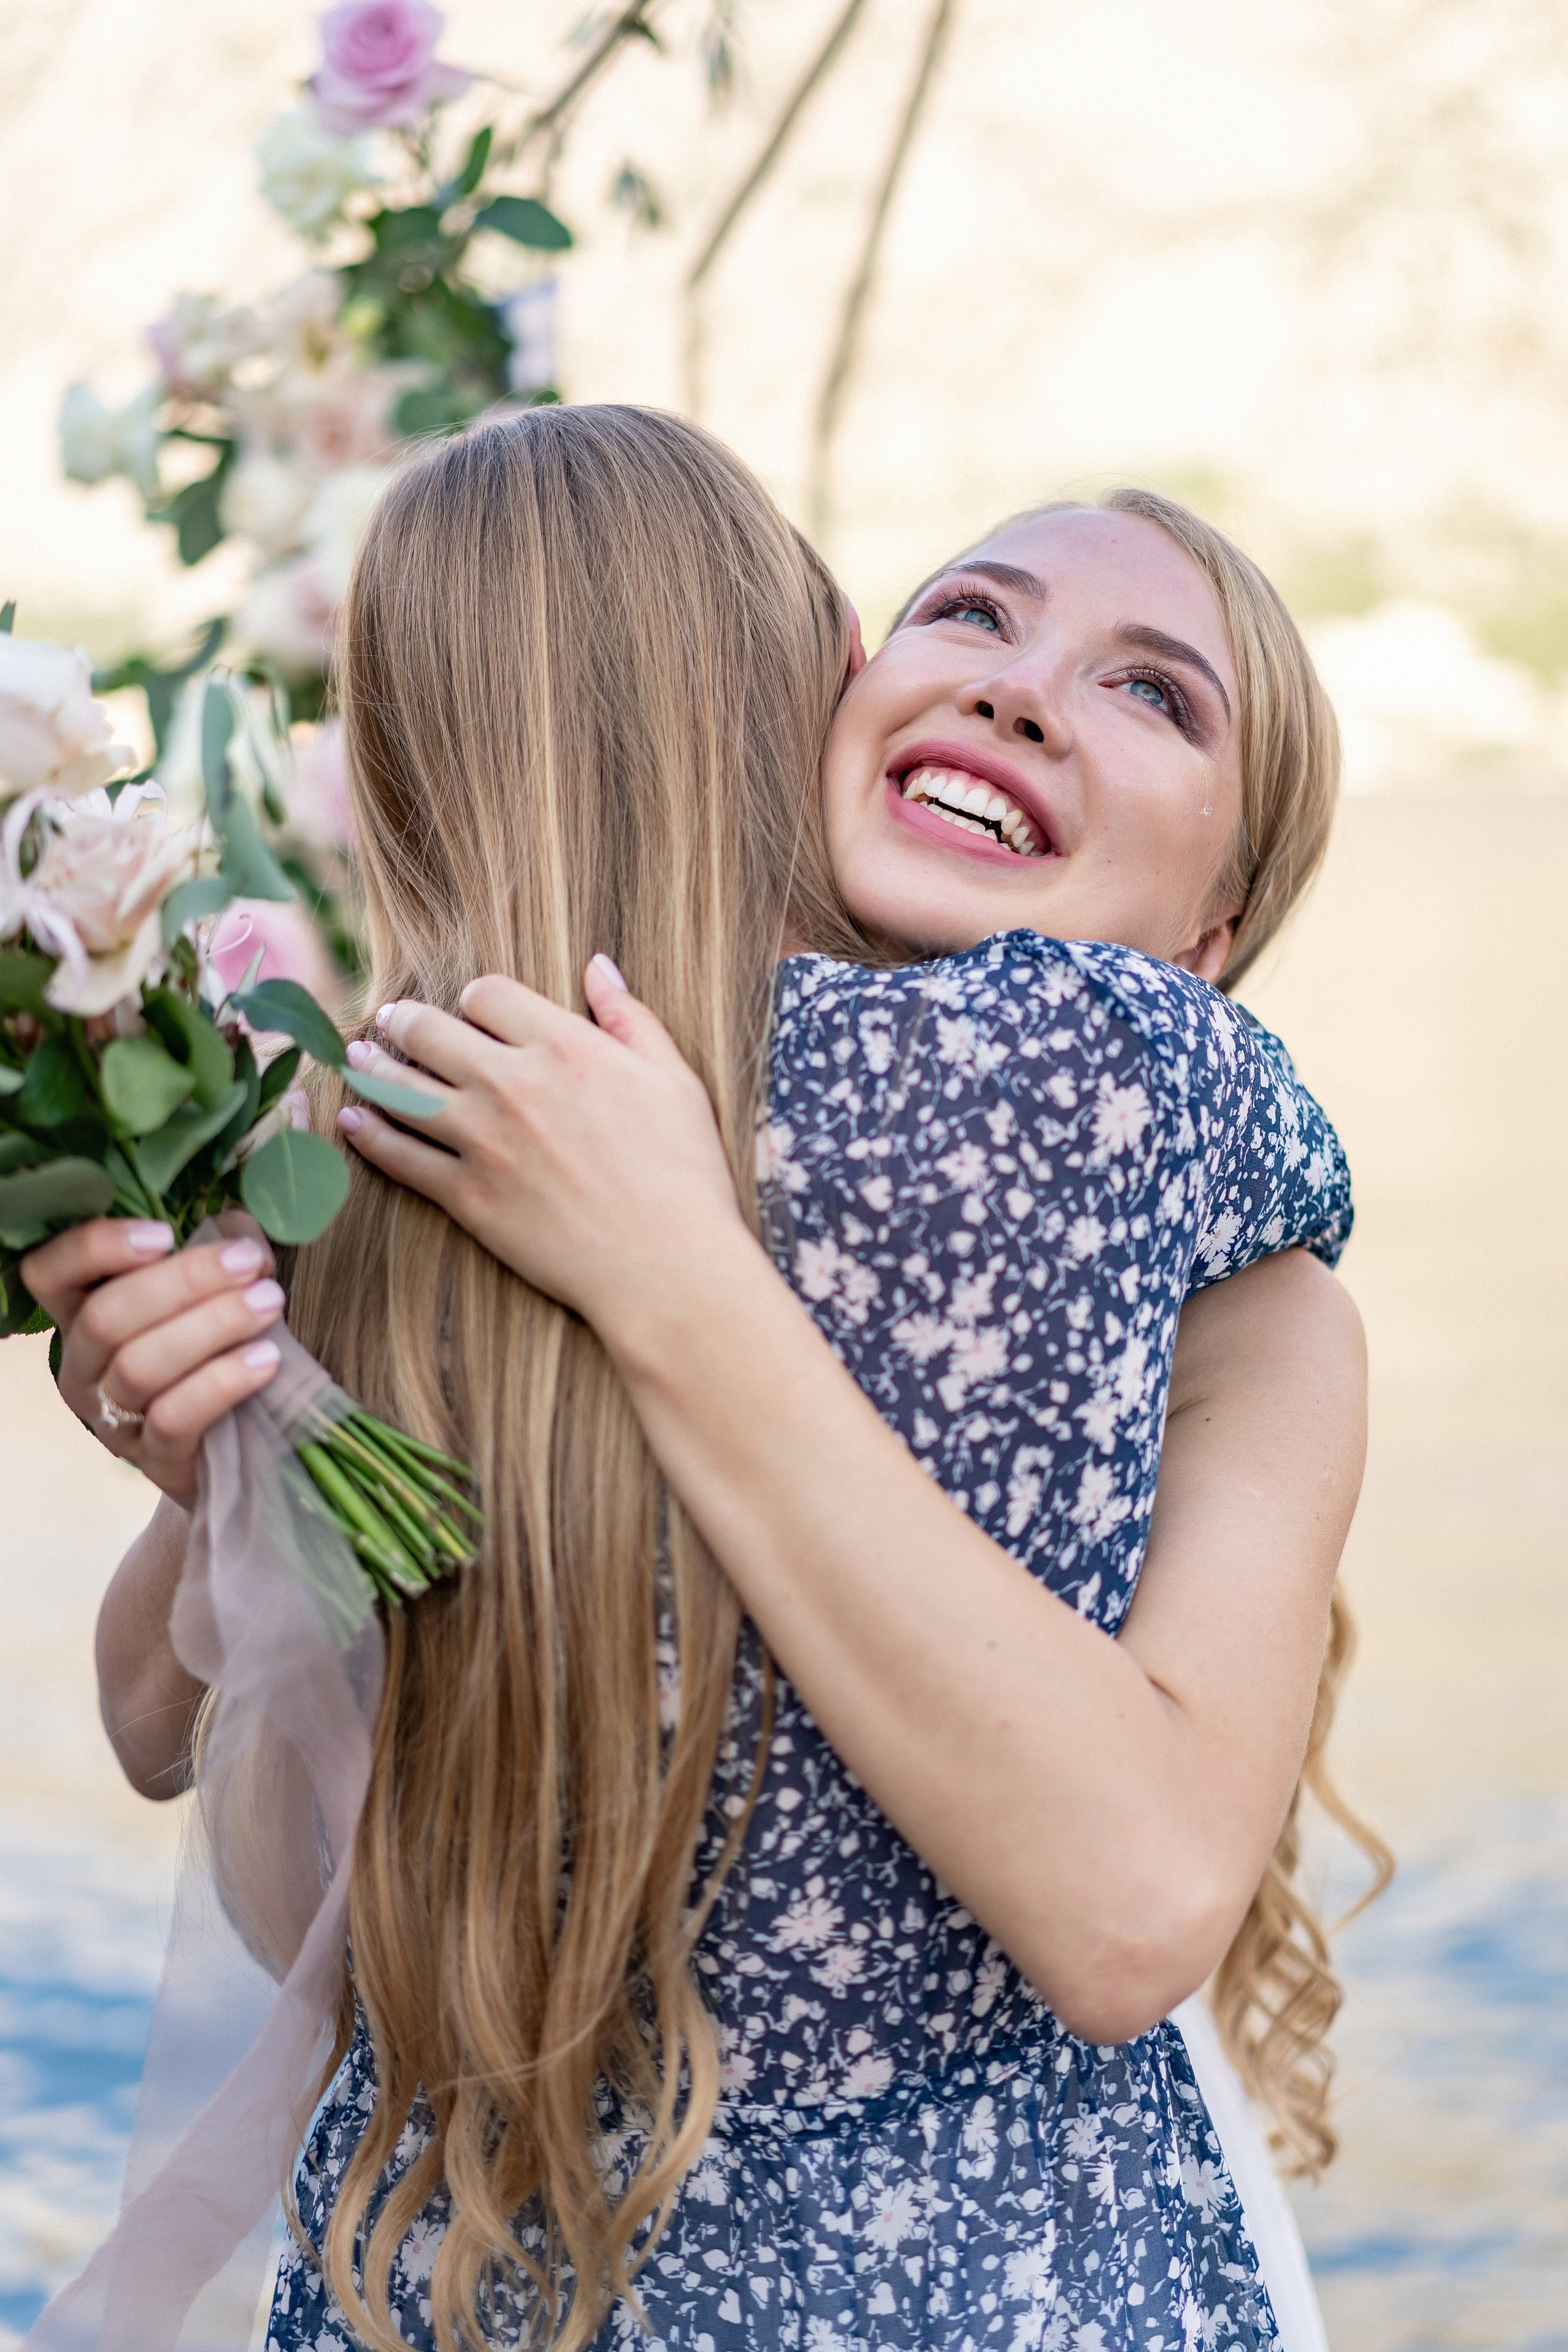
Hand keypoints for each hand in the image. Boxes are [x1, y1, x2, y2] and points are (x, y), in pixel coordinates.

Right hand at [21, 1212, 285, 1508]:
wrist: (243, 1437)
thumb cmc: (220, 1344)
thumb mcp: (212, 1289)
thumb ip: (216, 1247)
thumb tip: (236, 1227)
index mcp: (80, 1311)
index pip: (49, 1271)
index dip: (96, 1247)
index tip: (165, 1234)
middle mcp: (81, 1366)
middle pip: (106, 1316)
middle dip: (184, 1282)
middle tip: (248, 1263)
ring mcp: (110, 1417)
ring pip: (140, 1366)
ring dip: (212, 1326)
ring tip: (269, 1303)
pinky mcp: (153, 1458)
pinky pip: (174, 1417)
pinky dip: (222, 1382)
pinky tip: (266, 1359)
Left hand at [337, 959, 750, 1341]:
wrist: (666, 1265)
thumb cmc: (684, 1171)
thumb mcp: (673, 1079)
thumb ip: (630, 1018)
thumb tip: (599, 966)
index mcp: (564, 1046)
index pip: (489, 994)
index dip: (476, 998)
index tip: (472, 1010)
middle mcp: (512, 1084)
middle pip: (430, 1031)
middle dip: (403, 1020)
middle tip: (389, 1020)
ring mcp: (482, 1141)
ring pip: (401, 1088)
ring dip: (371, 1067)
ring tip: (356, 1057)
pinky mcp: (466, 1196)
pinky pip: (398, 1157)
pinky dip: (367, 1135)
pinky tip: (350, 1121)